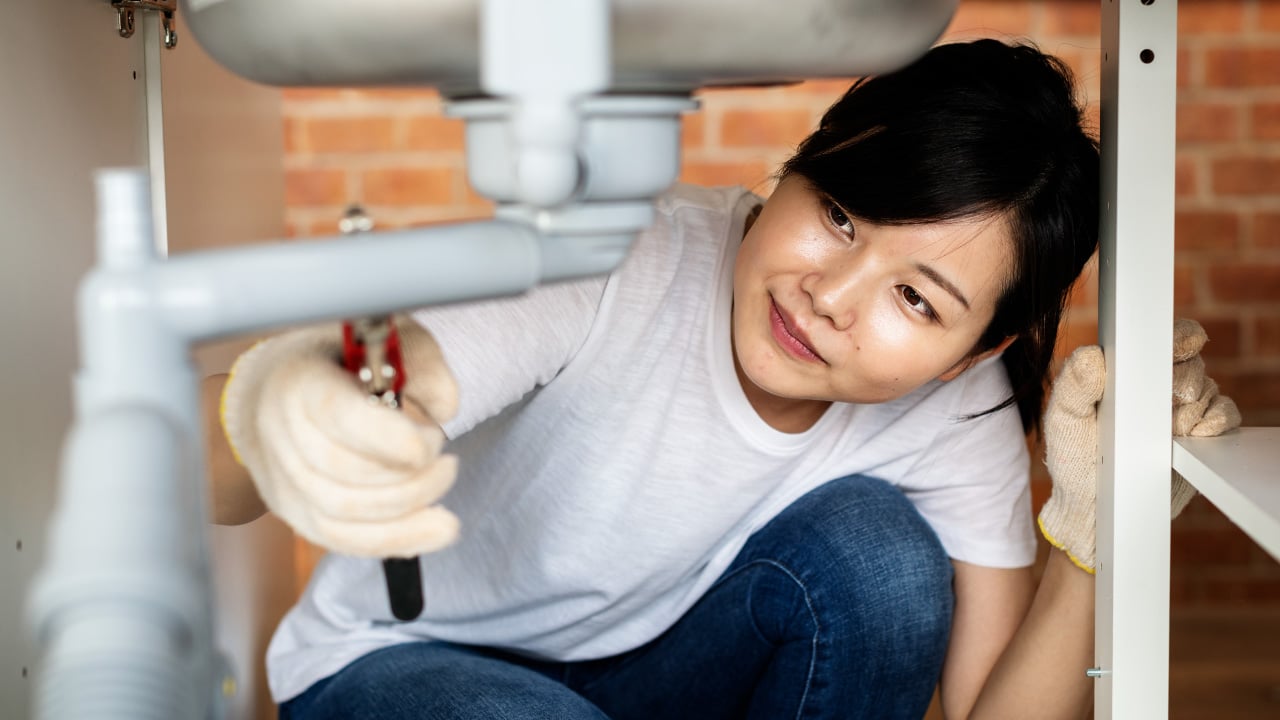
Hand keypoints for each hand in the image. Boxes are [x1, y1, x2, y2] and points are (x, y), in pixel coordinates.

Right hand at [220, 318, 461, 556]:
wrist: (274, 388)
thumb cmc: (341, 359)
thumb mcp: (385, 339)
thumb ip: (421, 362)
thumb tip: (445, 406)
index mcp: (300, 379)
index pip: (337, 418)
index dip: (389, 439)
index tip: (430, 444)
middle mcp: (281, 432)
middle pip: (344, 474)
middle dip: (410, 475)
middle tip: (445, 458)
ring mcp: (282, 478)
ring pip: (344, 515)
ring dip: (409, 508)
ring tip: (443, 481)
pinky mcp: (295, 511)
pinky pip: (344, 540)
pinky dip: (397, 539)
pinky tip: (437, 530)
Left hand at [1037, 319, 1240, 572]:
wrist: (1098, 509)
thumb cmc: (1074, 461)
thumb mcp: (1063, 422)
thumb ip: (1073, 386)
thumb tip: (1091, 355)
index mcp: (1124, 374)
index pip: (1160, 342)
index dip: (1178, 337)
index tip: (1184, 344)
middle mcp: (1154, 388)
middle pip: (1191, 363)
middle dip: (1185, 380)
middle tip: (1172, 401)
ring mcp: (1180, 411)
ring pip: (1210, 390)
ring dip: (1195, 408)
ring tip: (1170, 431)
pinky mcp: (1199, 436)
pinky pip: (1225, 417)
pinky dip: (1215, 423)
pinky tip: (1192, 437)